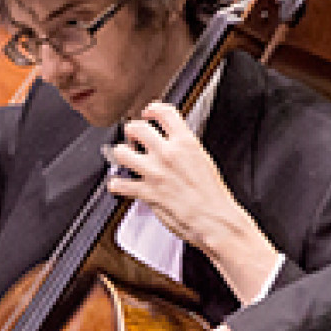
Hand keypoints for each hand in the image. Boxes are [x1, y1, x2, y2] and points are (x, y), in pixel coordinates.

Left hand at [110, 102, 280, 302]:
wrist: (215, 220)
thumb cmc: (214, 196)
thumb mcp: (203, 161)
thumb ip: (185, 149)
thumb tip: (174, 144)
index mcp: (186, 143)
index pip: (163, 113)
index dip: (152, 109)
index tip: (148, 113)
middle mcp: (167, 154)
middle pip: (137, 128)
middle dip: (132, 130)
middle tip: (133, 136)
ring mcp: (155, 172)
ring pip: (122, 152)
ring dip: (121, 153)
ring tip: (125, 157)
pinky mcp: (146, 192)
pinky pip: (120, 184)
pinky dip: (116, 185)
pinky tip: (118, 184)